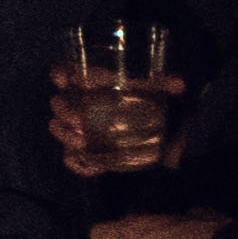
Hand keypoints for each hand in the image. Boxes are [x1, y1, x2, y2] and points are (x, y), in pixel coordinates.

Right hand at [47, 68, 184, 178]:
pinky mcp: (85, 153)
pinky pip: (72, 160)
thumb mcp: (160, 93)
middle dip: (64, 111)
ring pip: (59, 129)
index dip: (59, 73)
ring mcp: (79, 130)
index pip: (66, 71)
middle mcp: (79, 104)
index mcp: (92, 84)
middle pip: (59, 103)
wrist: (161, 141)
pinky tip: (93, 167)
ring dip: (65, 135)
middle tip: (79, 121)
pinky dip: (78, 164)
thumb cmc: (152, 108)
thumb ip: (166, 85)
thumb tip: (178, 84)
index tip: (63, 80)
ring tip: (81, 143)